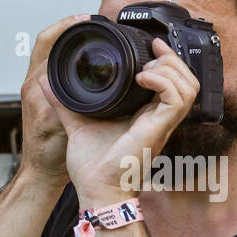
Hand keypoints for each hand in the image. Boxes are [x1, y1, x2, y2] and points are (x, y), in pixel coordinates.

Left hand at [17, 14, 91, 188]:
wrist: (42, 172)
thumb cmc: (50, 155)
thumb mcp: (62, 126)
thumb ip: (66, 103)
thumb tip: (69, 80)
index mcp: (37, 87)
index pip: (47, 44)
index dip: (66, 27)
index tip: (84, 19)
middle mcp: (33, 84)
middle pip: (46, 42)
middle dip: (65, 27)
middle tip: (86, 20)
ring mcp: (36, 90)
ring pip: (48, 53)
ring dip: (65, 40)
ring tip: (86, 34)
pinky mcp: (41, 97)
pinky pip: (53, 67)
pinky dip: (65, 56)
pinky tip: (82, 59)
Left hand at [38, 37, 199, 206]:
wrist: (96, 190)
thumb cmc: (92, 168)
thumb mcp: (76, 124)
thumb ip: (65, 102)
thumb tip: (48, 82)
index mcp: (147, 115)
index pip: (173, 83)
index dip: (168, 61)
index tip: (151, 46)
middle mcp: (159, 118)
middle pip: (188, 79)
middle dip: (172, 59)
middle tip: (152, 52)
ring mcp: (162, 123)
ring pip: (188, 85)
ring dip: (170, 68)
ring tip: (146, 68)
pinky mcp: (159, 128)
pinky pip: (176, 98)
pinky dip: (163, 82)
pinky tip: (142, 79)